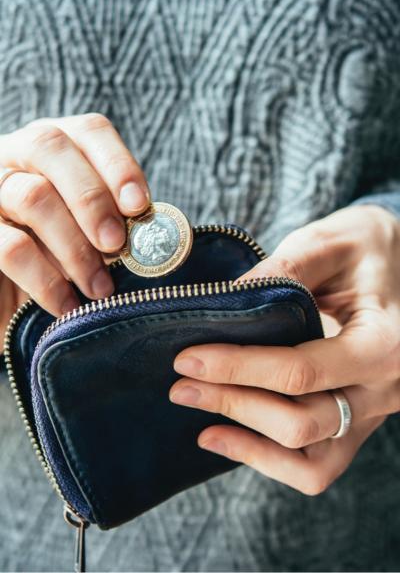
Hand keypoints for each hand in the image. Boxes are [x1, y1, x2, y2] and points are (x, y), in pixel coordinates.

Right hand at [0, 113, 149, 340]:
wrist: (13, 289)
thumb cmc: (63, 253)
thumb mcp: (93, 230)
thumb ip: (118, 221)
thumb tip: (159, 234)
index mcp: (59, 147)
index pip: (89, 132)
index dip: (118, 165)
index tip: (139, 207)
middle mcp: (19, 154)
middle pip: (52, 148)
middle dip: (93, 199)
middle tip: (117, 244)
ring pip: (32, 196)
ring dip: (75, 247)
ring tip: (101, 288)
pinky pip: (10, 248)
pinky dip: (45, 280)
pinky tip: (68, 304)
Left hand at [170, 206, 399, 494]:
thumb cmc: (369, 248)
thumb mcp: (331, 242)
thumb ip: (285, 268)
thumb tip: (225, 302)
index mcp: (383, 344)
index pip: (301, 371)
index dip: (238, 367)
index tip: (187, 358)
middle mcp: (384, 390)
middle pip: (301, 422)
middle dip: (233, 403)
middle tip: (181, 384)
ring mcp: (372, 413)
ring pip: (310, 459)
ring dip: (247, 441)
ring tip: (198, 413)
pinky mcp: (357, 421)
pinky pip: (317, 465)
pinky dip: (269, 459)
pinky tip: (225, 436)